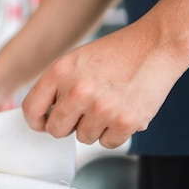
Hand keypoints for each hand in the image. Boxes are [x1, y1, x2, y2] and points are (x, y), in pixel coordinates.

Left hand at [21, 27, 183, 148]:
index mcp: (60, 72)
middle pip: (56, 130)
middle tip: (84, 111)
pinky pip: (108, 143)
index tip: (43, 122)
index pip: (31, 110)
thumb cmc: (116, 53)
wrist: (157, 45)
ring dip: (94, 127)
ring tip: (109, 103)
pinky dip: (115, 132)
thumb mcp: (76, 61)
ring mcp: (102, 108)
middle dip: (67, 125)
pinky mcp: (126, 122)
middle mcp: (78, 90)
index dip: (36, 121)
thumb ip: (56, 87)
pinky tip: (123, 110)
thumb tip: (41, 119)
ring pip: (83, 138)